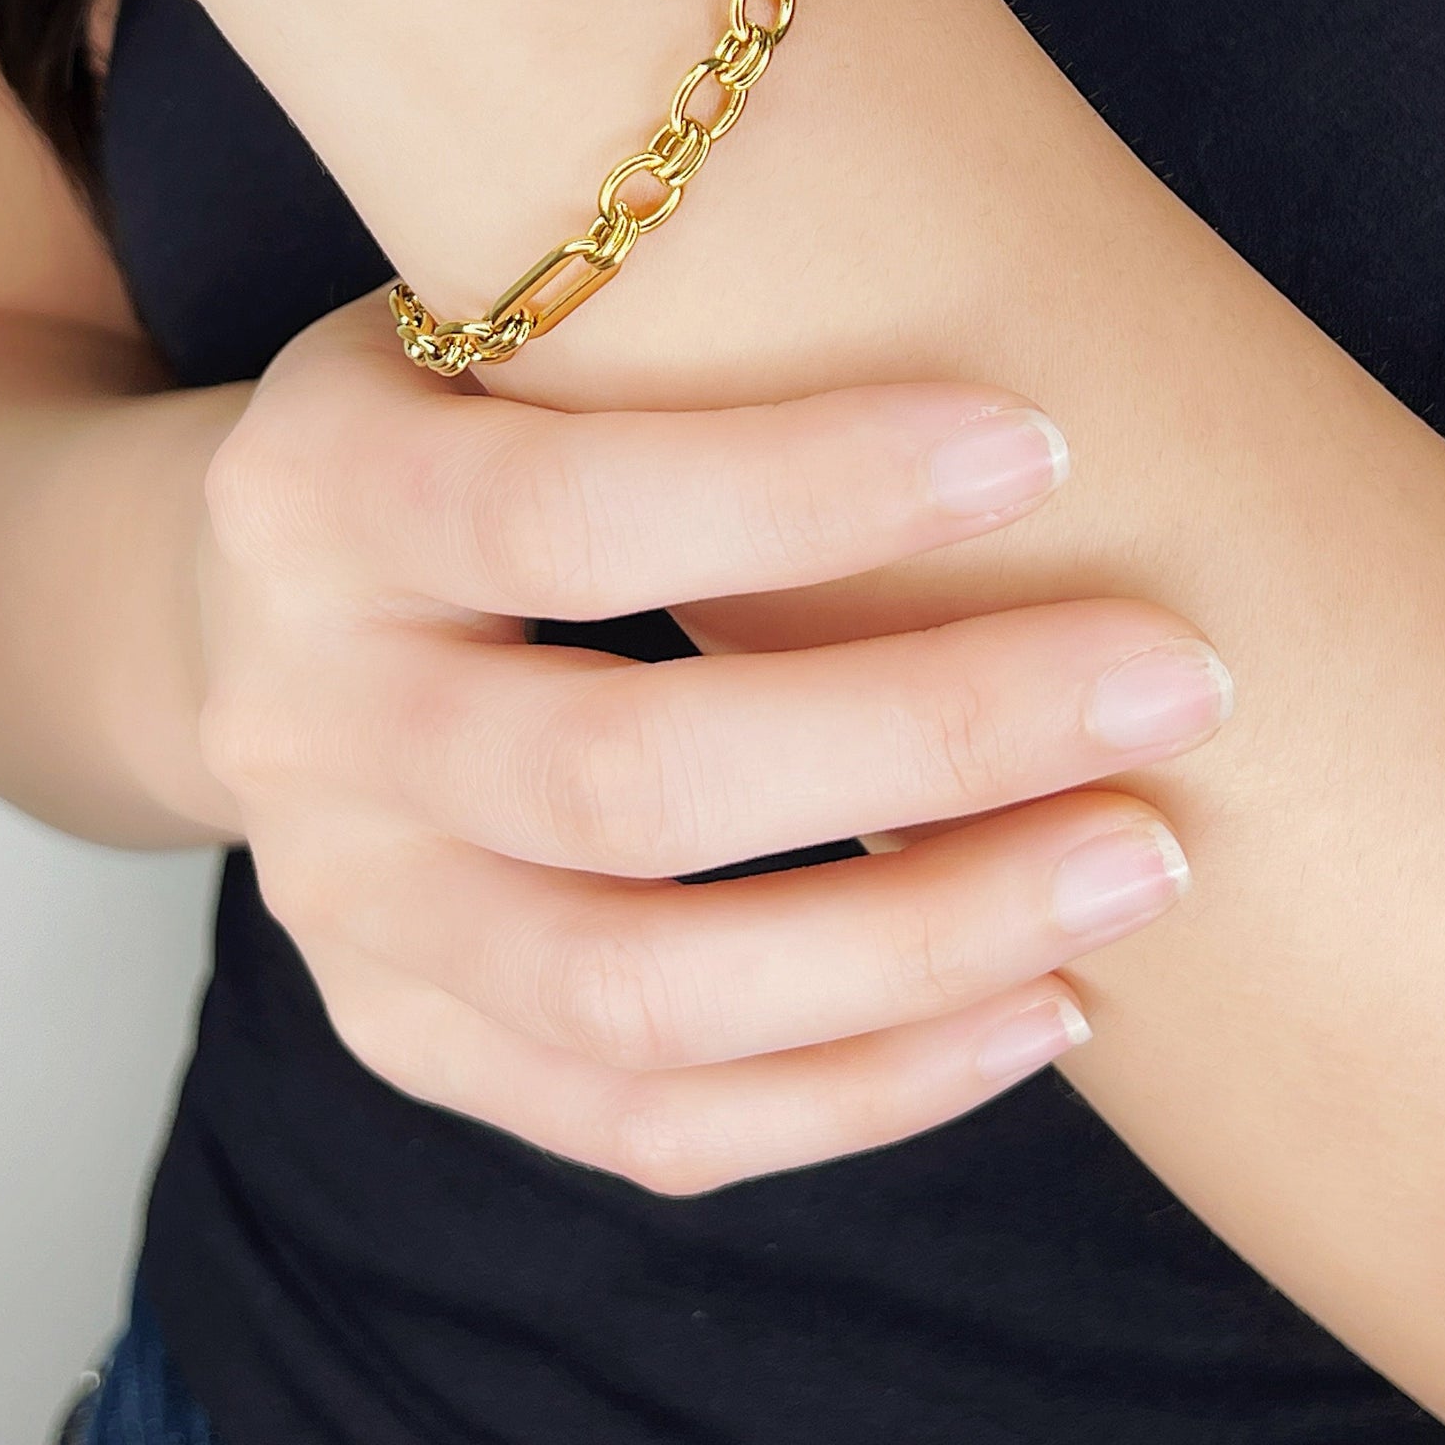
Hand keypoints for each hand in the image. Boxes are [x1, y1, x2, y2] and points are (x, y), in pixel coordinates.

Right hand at [194, 292, 1233, 1193]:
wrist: (271, 603)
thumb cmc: (468, 413)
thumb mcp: (507, 318)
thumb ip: (665, 336)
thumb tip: (1022, 331)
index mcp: (311, 499)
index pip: (558, 514)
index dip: (802, 493)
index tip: (1042, 447)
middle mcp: (297, 724)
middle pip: (617, 783)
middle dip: (926, 735)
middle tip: (1173, 678)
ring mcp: (343, 914)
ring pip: (639, 997)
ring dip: (923, 943)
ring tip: (1143, 860)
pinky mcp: (412, 1040)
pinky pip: (646, 1126)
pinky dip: (860, 1089)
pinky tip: (1040, 1008)